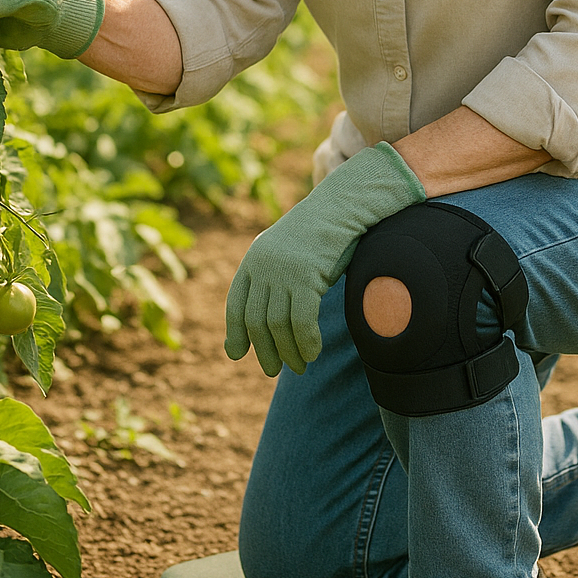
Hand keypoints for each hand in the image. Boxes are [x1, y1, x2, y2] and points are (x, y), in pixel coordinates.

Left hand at [224, 142, 425, 375]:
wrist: (342, 207)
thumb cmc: (320, 234)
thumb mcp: (288, 253)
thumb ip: (273, 279)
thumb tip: (263, 319)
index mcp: (254, 259)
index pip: (235, 304)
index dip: (235, 332)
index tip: (236, 354)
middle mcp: (263, 266)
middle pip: (256, 320)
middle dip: (264, 350)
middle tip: (274, 370)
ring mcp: (284, 271)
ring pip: (278, 325)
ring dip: (288, 352)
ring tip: (299, 366)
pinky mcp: (306, 276)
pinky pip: (302, 321)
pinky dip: (306, 342)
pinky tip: (313, 352)